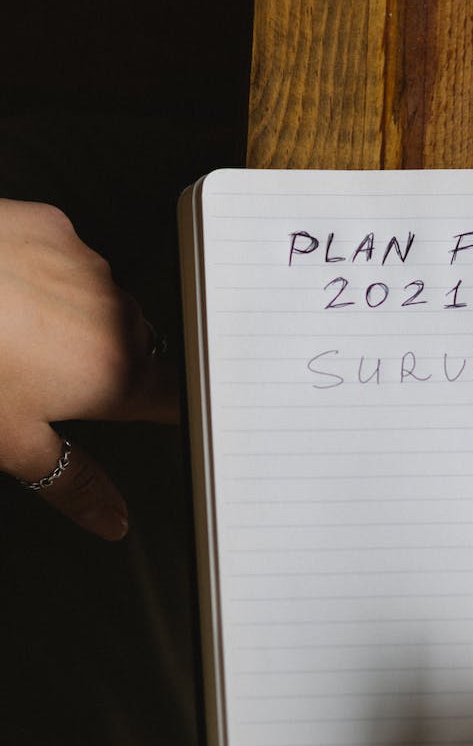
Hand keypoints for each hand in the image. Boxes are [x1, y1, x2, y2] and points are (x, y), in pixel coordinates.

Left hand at [0, 200, 178, 538]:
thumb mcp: (12, 441)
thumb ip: (73, 484)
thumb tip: (111, 518)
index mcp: (117, 376)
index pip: (182, 399)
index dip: (176, 413)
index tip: (166, 422)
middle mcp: (118, 317)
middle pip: (140, 352)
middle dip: (109, 370)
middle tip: (56, 387)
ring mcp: (88, 267)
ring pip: (104, 305)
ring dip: (80, 323)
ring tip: (21, 338)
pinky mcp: (54, 227)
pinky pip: (69, 260)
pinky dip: (48, 278)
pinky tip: (7, 295)